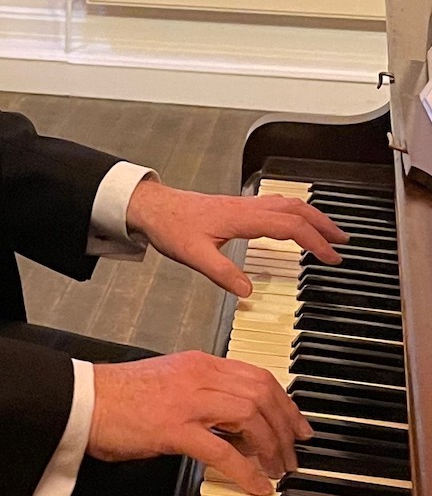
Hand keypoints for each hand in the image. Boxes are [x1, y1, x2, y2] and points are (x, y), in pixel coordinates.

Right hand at [88, 351, 312, 494]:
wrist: (83, 401)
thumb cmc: (120, 397)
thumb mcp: (170, 384)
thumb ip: (203, 395)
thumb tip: (235, 424)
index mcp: (199, 363)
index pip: (257, 375)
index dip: (285, 402)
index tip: (298, 426)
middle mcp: (199, 375)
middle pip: (261, 394)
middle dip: (286, 425)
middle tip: (294, 453)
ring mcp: (187, 401)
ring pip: (249, 416)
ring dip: (271, 447)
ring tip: (277, 471)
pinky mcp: (174, 429)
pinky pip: (223, 450)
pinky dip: (246, 471)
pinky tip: (256, 486)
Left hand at [125, 179, 347, 296]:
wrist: (152, 206)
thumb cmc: (170, 226)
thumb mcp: (193, 255)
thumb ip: (221, 273)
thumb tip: (247, 292)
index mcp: (242, 218)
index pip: (289, 226)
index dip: (314, 241)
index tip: (331, 257)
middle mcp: (247, 207)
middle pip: (296, 209)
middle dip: (324, 224)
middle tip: (344, 241)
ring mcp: (243, 205)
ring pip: (287, 203)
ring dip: (312, 216)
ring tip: (329, 232)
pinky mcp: (237, 207)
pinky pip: (275, 205)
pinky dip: (294, 213)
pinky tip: (295, 223)